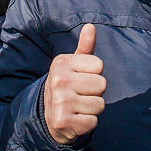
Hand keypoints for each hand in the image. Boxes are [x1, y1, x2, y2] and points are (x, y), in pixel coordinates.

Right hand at [43, 24, 105, 144]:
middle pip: (101, 84)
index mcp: (61, 63)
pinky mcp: (63, 122)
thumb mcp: (74, 65)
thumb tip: (91, 27)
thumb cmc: (68, 86)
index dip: (94, 74)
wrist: (49, 117)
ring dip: (92, 109)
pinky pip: (93, 122)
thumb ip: (85, 47)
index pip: (99, 65)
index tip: (81, 79)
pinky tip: (76, 120)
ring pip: (99, 104)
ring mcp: (60, 102)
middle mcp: (58, 80)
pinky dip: (88, 123)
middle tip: (80, 95)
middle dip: (95, 92)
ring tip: (78, 108)